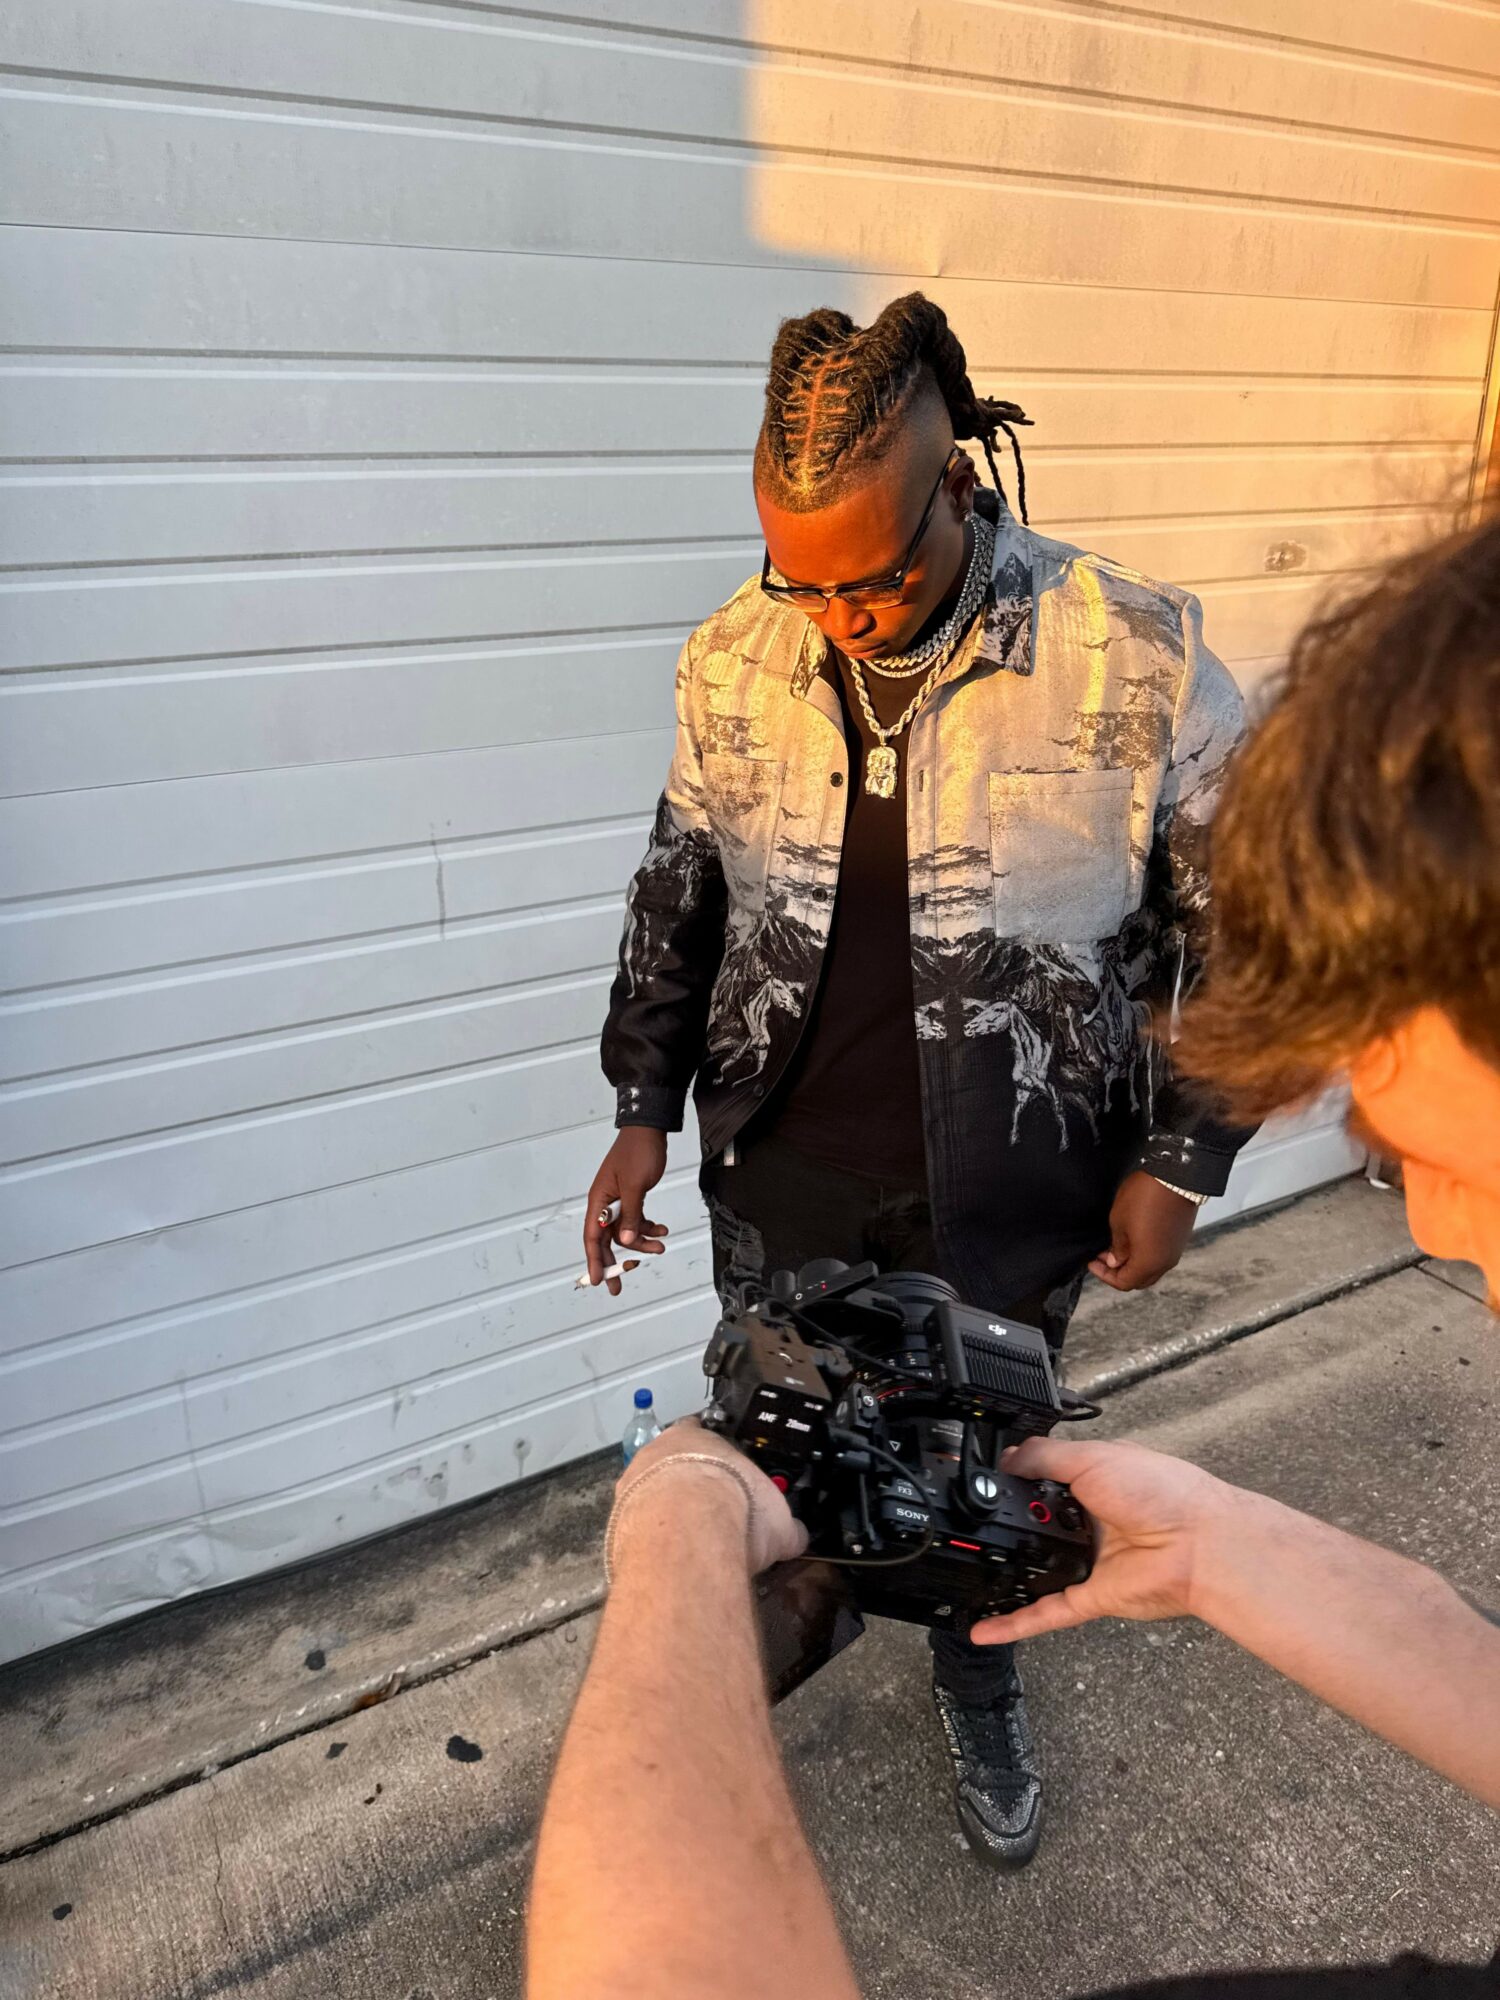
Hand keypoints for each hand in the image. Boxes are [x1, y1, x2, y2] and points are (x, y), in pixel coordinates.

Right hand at [584, 1127, 668, 1294]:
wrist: (650, 1131)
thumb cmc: (638, 1153)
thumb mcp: (635, 1186)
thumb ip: (630, 1215)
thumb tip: (626, 1240)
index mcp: (599, 1200)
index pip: (593, 1237)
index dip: (594, 1260)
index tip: (597, 1280)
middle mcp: (605, 1203)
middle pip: (606, 1240)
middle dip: (615, 1262)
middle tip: (618, 1287)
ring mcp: (618, 1201)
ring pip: (625, 1231)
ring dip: (641, 1241)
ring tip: (660, 1245)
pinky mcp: (631, 1197)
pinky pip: (636, 1220)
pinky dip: (647, 1227)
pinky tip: (661, 1230)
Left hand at [612, 1420, 809, 1574]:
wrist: (687, 1535)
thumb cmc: (734, 1507)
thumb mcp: (777, 1518)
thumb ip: (784, 1523)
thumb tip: (795, 1535)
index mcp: (698, 1435)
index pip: (706, 1436)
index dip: (720, 1461)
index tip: (731, 1481)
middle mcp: (658, 1451)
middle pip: (674, 1466)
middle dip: (692, 1492)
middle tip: (713, 1519)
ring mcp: (632, 1484)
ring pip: (651, 1496)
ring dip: (668, 1517)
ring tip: (693, 1546)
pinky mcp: (616, 1521)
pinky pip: (637, 1528)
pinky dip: (653, 1542)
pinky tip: (672, 1560)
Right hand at [969, 1436, 1237, 1644]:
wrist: (1202, 1544)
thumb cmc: (1162, 1492)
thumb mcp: (1094, 1456)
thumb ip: (1045, 1456)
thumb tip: (1007, 1456)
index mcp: (1094, 1482)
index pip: (1042, 1479)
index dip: (1014, 1478)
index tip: (980, 1480)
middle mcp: (1091, 1522)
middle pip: (1036, 1524)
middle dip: (1006, 1523)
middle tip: (970, 1521)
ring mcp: (1091, 1562)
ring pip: (1037, 1570)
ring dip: (1007, 1573)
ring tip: (968, 1570)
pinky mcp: (1093, 1597)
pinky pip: (1047, 1613)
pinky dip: (1015, 1623)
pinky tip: (984, 1628)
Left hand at [1088, 1170, 1196, 1290]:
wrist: (1175, 1176)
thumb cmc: (1144, 1197)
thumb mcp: (1119, 1222)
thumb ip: (1117, 1247)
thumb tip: (1116, 1261)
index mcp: (1149, 1263)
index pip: (1124, 1282)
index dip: (1105, 1275)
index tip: (1092, 1262)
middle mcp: (1165, 1262)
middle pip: (1140, 1279)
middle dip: (1119, 1272)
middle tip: (1103, 1257)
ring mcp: (1175, 1250)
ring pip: (1152, 1268)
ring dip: (1133, 1263)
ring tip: (1116, 1247)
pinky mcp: (1181, 1238)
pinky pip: (1161, 1255)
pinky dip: (1146, 1254)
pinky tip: (1134, 1240)